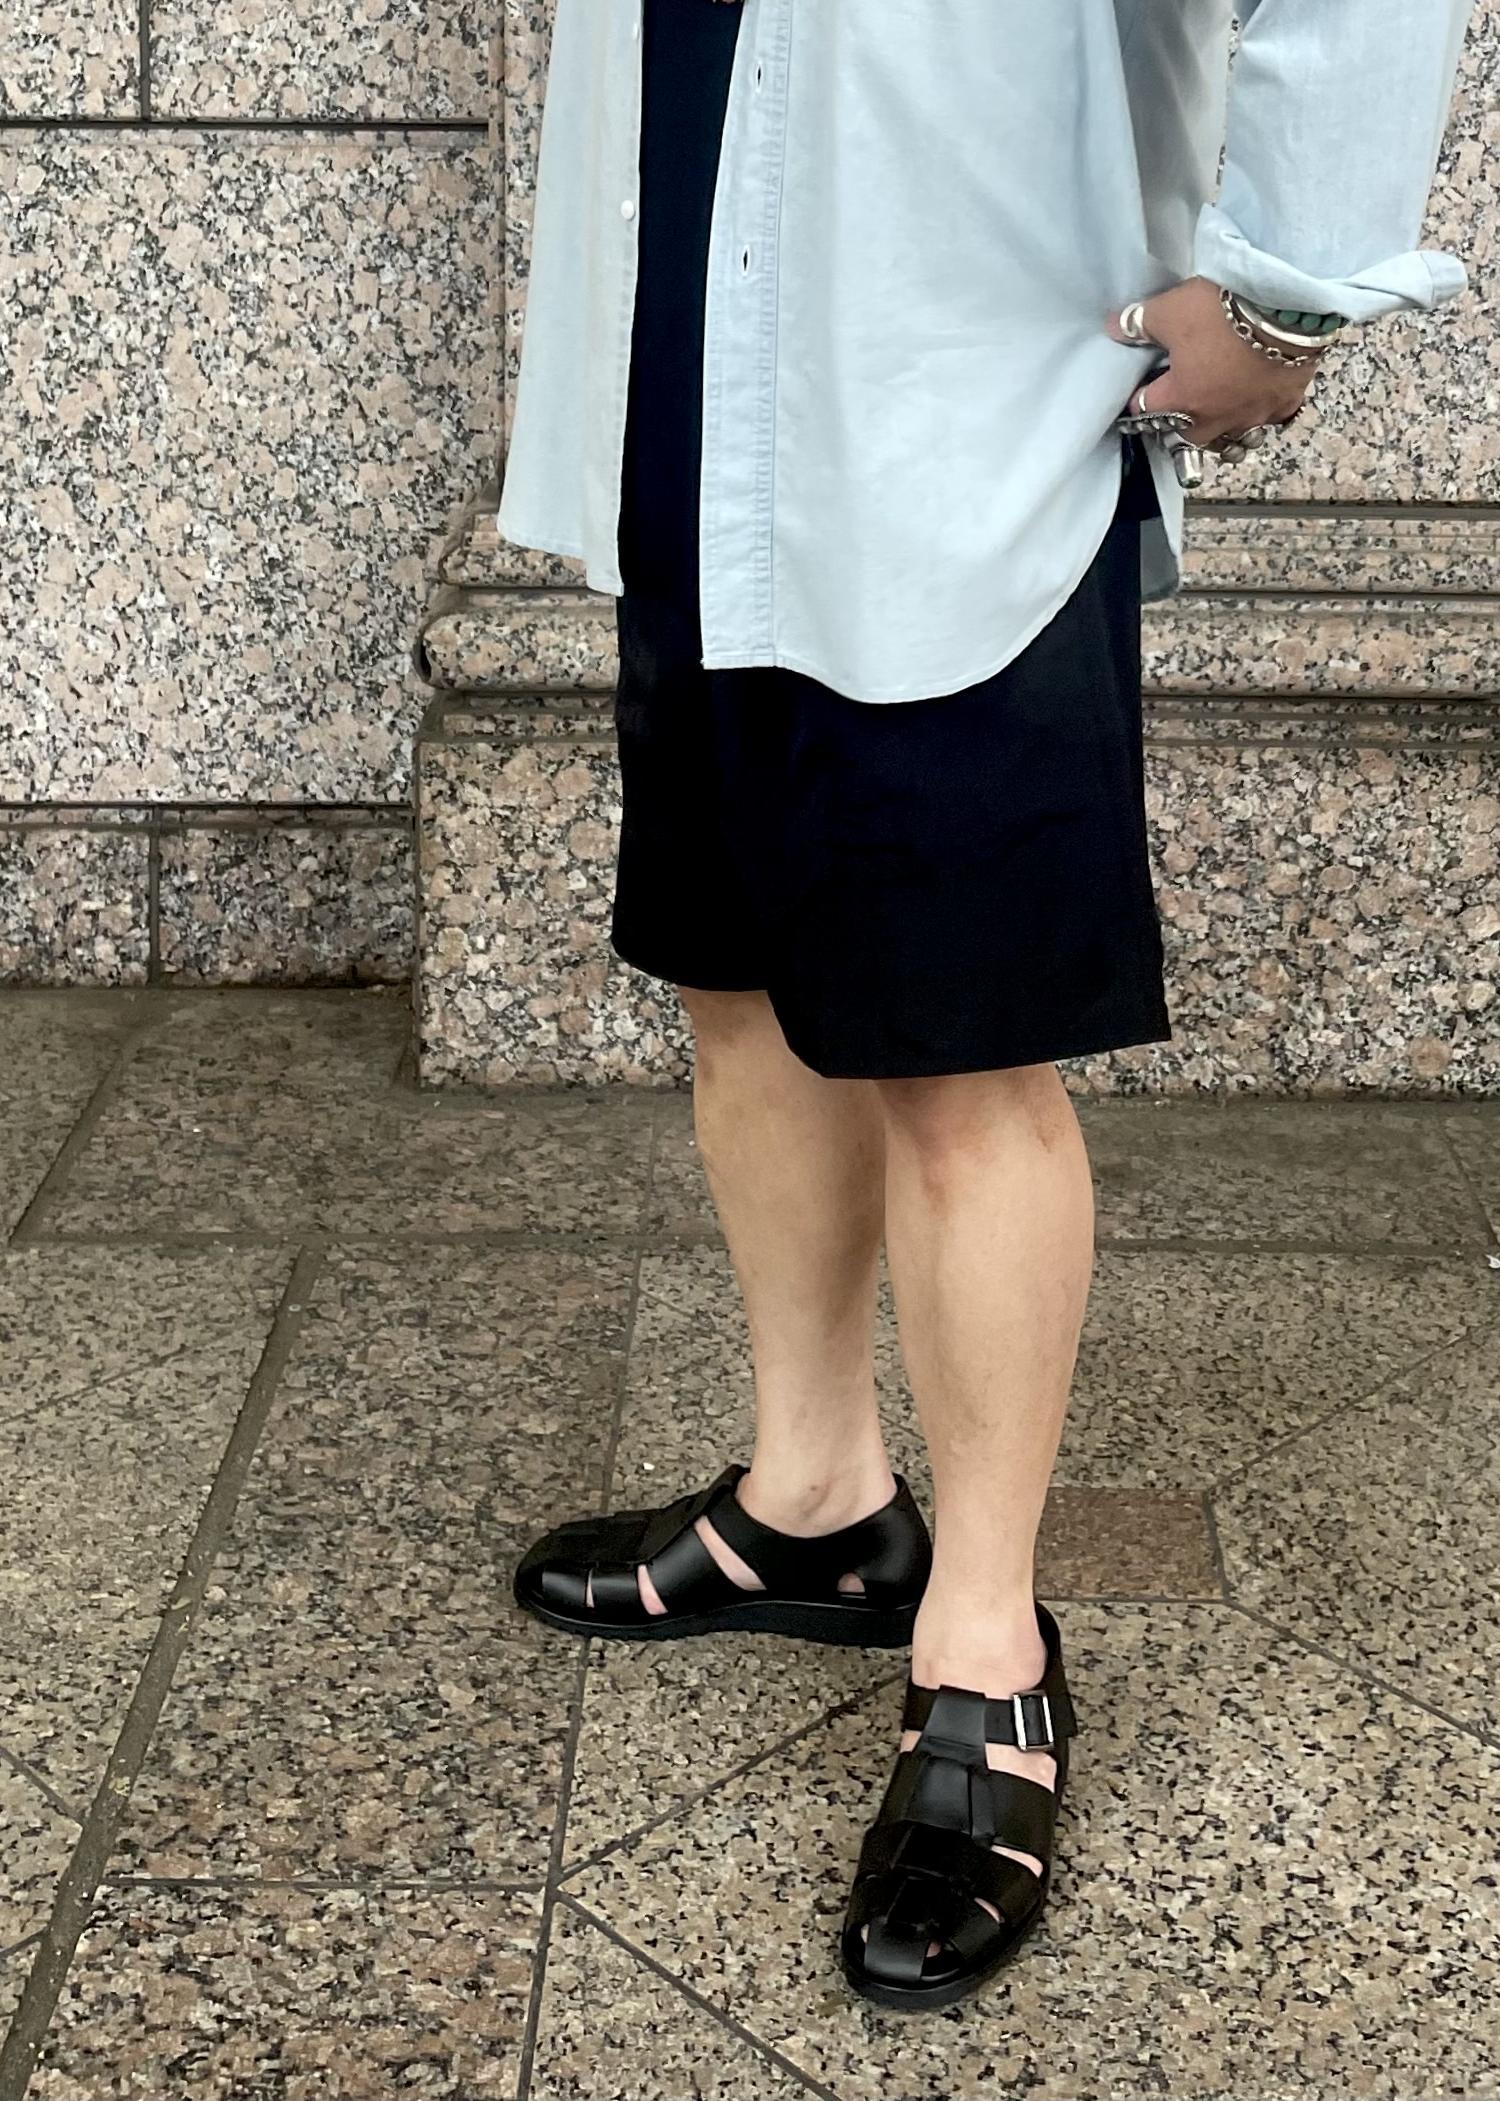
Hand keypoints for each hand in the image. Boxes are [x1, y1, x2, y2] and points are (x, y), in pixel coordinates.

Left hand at [1106, 277, 1318, 449]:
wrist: (1288, 306)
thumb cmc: (1222, 312)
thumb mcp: (1171, 310)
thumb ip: (1139, 322)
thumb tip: (1113, 328)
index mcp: (1181, 401)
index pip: (1147, 408)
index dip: (1139, 397)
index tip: (1139, 389)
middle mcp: (1215, 419)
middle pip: (1188, 434)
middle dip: (1179, 422)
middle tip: (1178, 401)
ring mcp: (1253, 414)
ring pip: (1232, 437)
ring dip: (1221, 429)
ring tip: (1217, 412)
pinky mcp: (1286, 401)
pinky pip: (1272, 418)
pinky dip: (1263, 412)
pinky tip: (1260, 399)